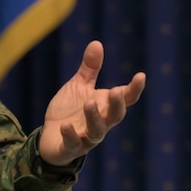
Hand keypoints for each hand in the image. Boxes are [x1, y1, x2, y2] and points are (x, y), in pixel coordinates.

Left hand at [38, 40, 144, 166]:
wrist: (50, 137)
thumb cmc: (70, 110)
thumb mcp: (79, 87)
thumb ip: (90, 69)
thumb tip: (96, 43)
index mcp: (106, 106)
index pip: (126, 99)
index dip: (135, 89)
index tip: (141, 75)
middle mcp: (101, 123)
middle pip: (115, 116)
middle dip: (116, 104)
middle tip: (115, 91)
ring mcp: (86, 137)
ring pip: (97, 131)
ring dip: (94, 117)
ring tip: (88, 103)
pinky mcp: (70, 147)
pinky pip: (73, 144)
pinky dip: (71, 135)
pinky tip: (65, 126)